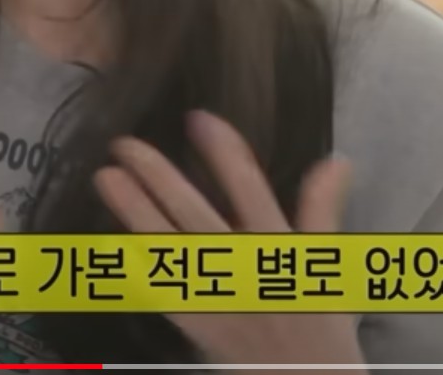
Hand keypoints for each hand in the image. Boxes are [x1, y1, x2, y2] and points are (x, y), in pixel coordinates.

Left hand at [94, 110, 364, 366]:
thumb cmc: (319, 324)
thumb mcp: (329, 264)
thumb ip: (324, 211)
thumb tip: (337, 159)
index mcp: (279, 249)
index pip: (251, 191)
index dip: (224, 153)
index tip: (199, 118)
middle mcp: (243, 269)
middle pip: (195, 216)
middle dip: (159, 178)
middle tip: (125, 144)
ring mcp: (213, 297)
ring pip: (168, 248)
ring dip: (134, 212)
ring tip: (106, 177)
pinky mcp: (193, 321)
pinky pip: (156, 292)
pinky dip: (130, 267)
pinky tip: (105, 241)